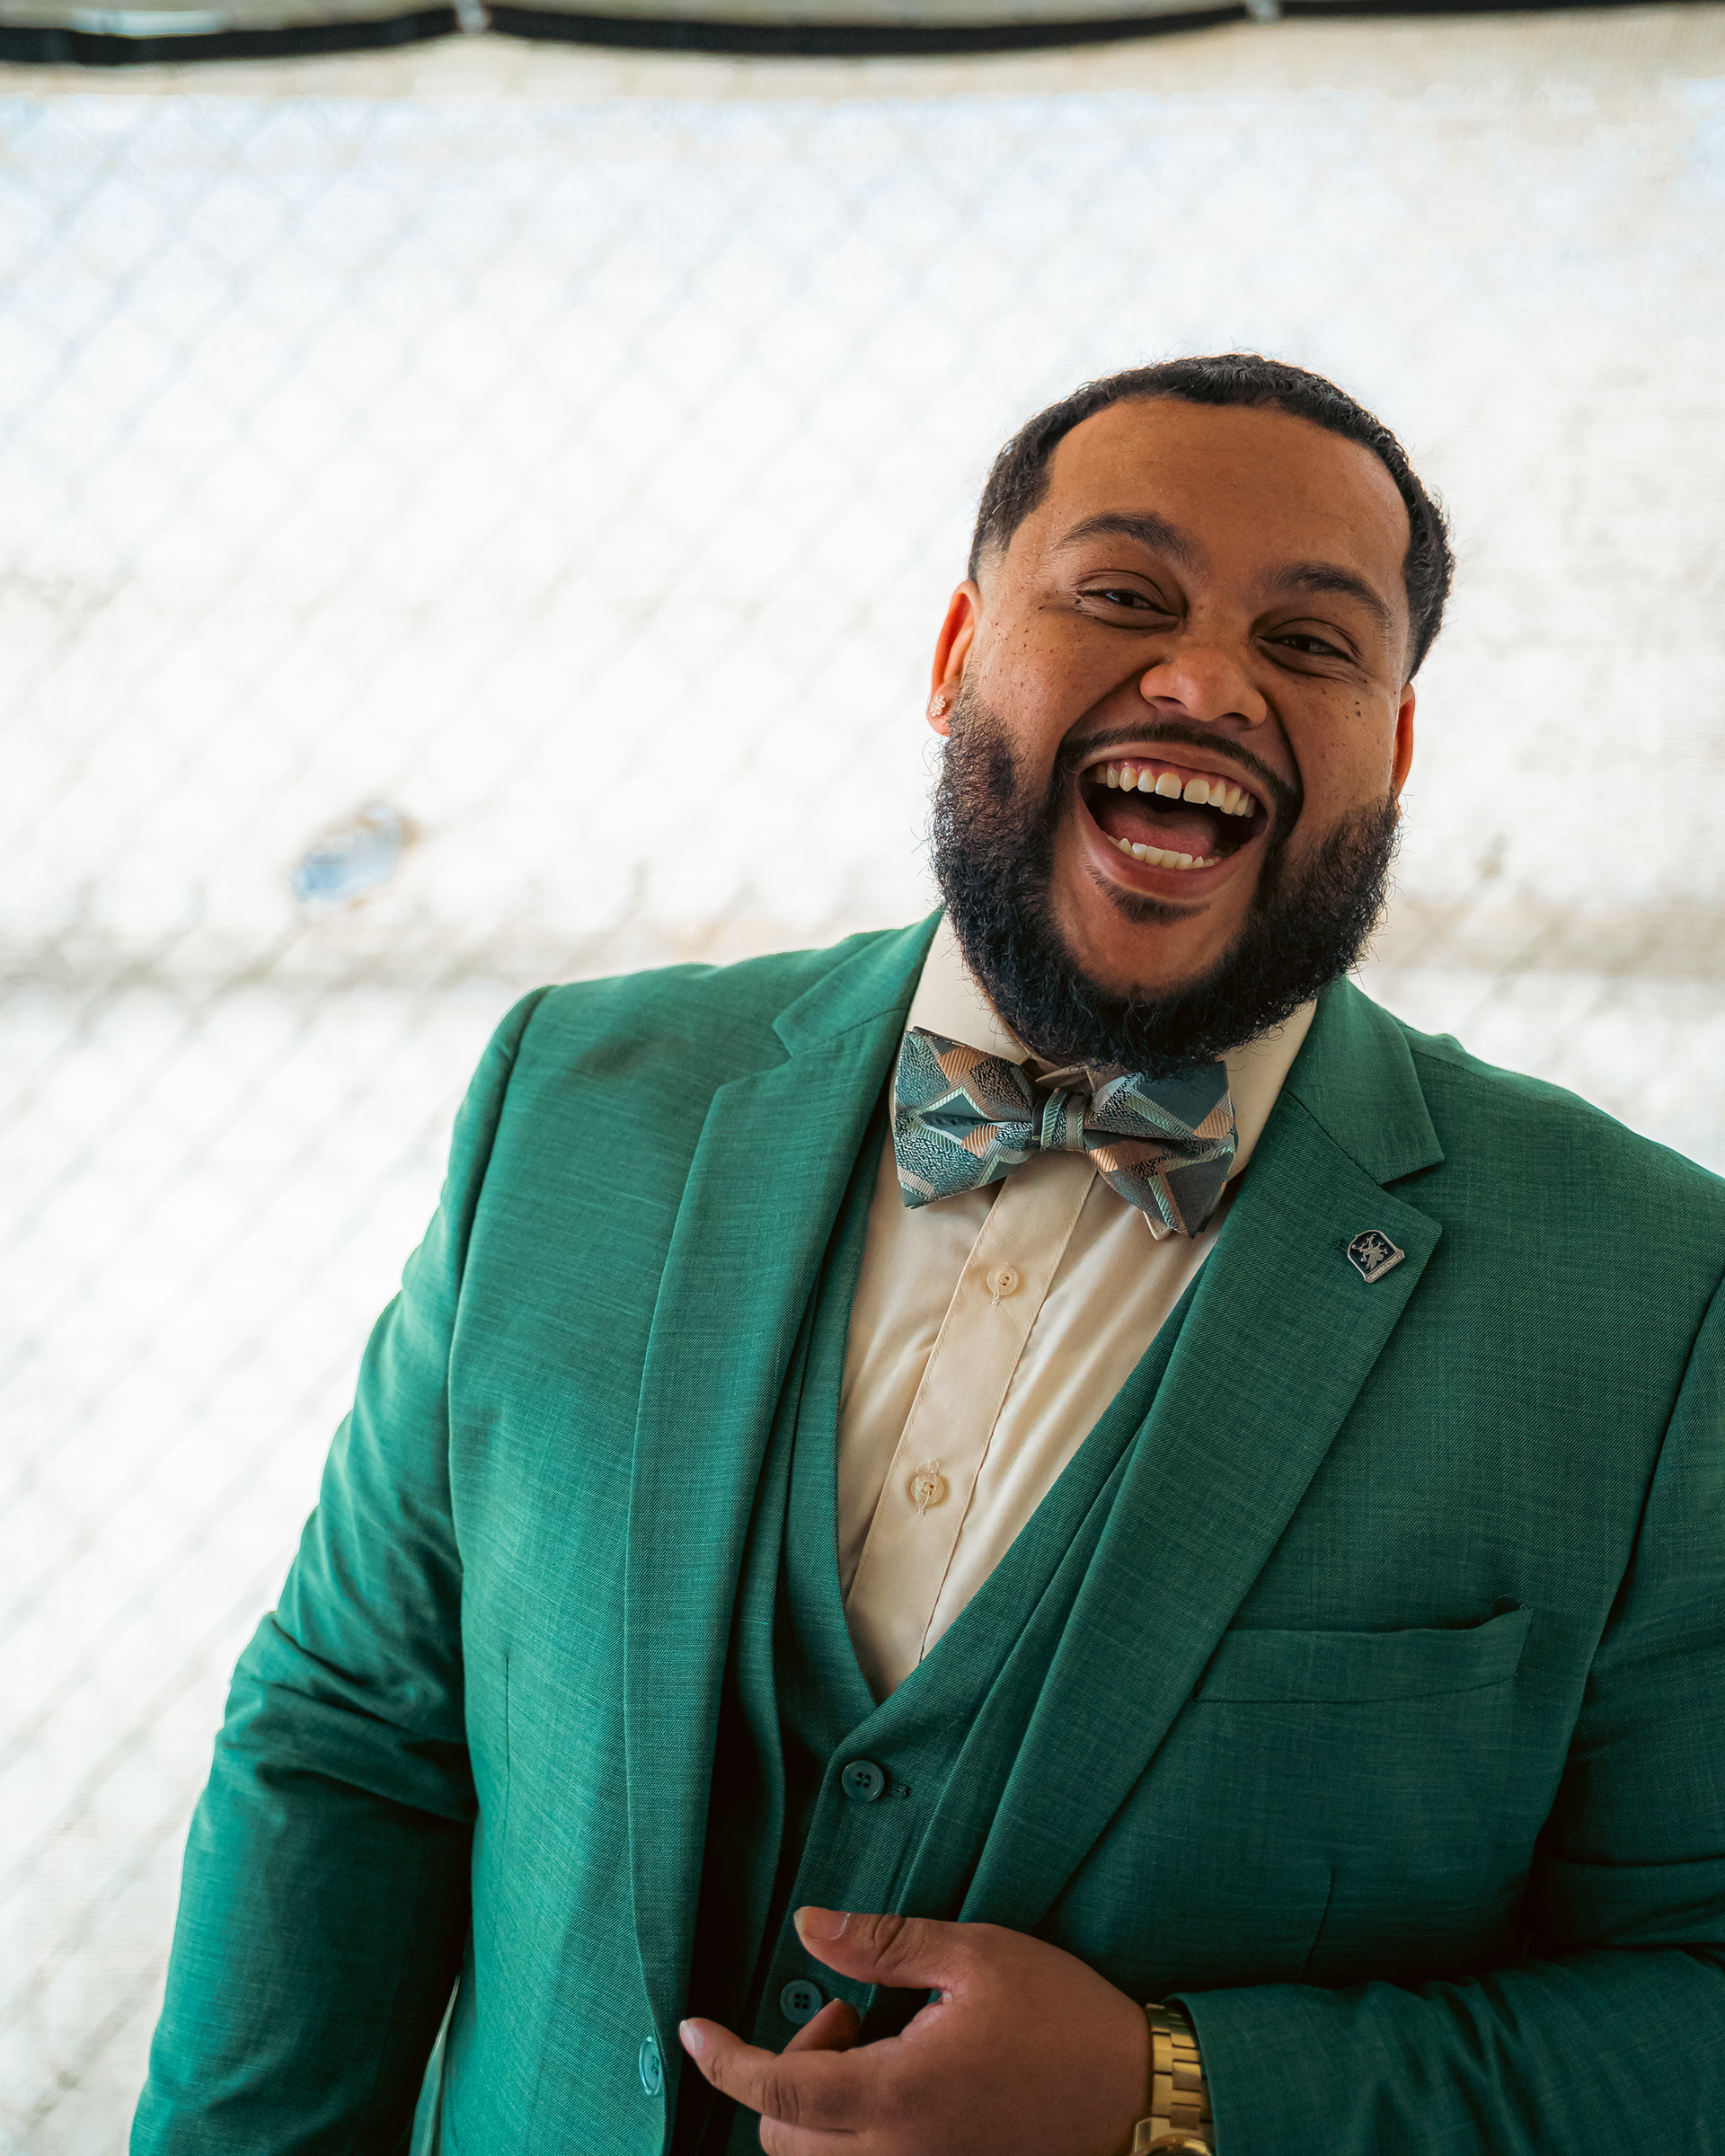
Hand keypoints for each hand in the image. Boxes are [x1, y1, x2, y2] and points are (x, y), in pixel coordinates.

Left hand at [679, 1905, 1148, 2155]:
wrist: (1139, 2095)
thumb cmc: (1063, 2019)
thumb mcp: (974, 1955)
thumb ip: (882, 1944)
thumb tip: (807, 1927)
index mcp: (898, 2097)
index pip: (774, 2088)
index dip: (720, 2059)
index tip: (690, 2029)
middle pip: (783, 2137)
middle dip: (783, 2069)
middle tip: (844, 2010)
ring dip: (813, 2106)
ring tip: (869, 2043)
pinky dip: (846, 2134)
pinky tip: (890, 2084)